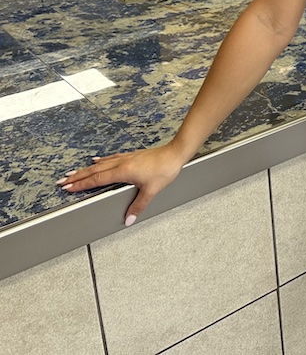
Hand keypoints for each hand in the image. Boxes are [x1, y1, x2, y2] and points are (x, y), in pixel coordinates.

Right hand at [57, 143, 187, 225]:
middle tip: (62, 180)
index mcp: (122, 172)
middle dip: (77, 176)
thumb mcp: (151, 190)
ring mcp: (126, 158)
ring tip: (74, 172)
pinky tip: (97, 160)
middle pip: (94, 171)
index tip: (68, 187)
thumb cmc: (165, 169)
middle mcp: (121, 163)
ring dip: (86, 169)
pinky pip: (111, 158)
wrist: (175, 153)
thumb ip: (138, 206)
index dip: (81, 184)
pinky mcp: (132, 156)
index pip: (96, 180)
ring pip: (101, 164)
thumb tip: (128, 220)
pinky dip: (101, 160)